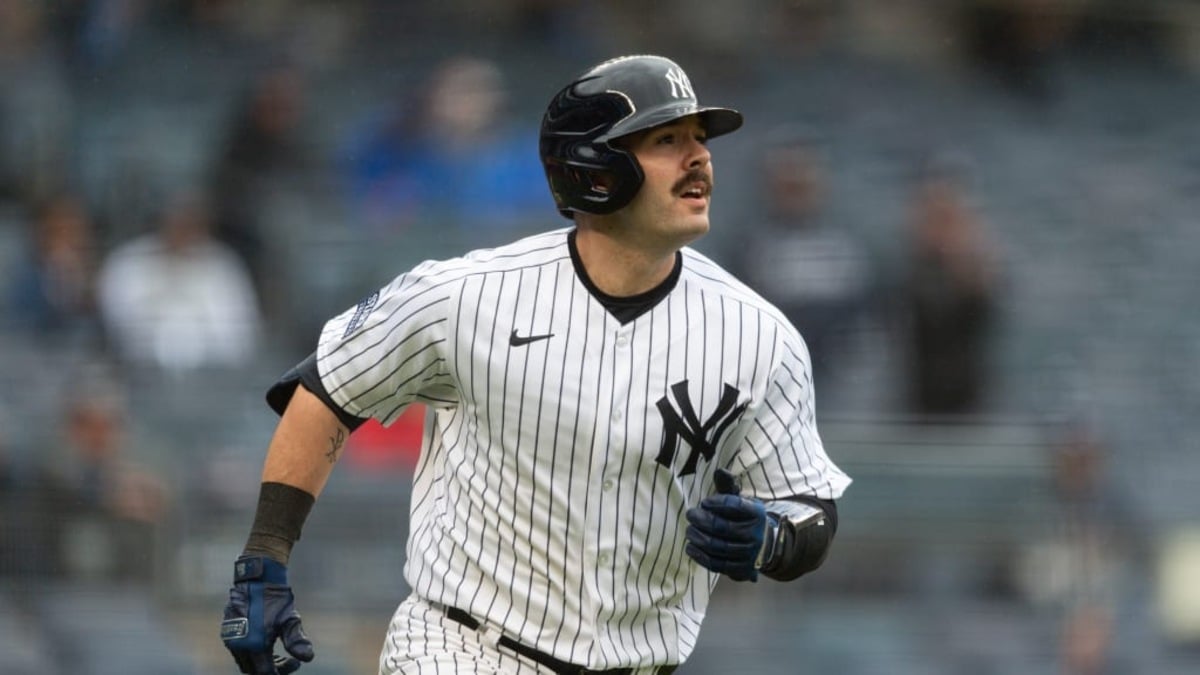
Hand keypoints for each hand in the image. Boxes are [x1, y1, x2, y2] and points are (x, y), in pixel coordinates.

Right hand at [221, 556, 314, 673]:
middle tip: (289, 661)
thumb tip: (308, 658)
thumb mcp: (290, 619)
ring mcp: (230, 639)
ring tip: (278, 654)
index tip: (295, 663)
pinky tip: (266, 644)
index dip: (281, 671)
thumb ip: (296, 641)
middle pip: (254, 670)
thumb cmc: (276, 598)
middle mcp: (238, 645)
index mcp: (254, 645)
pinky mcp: (227, 631)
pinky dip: (252, 653)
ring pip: (246, 662)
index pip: (265, 672)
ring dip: (261, 662)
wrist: (257, 577)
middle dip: (272, 668)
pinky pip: (239, 651)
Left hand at [685, 469, 777, 581]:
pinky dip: (700, 556)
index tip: (704, 502)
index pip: (735, 505)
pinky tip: (691, 547)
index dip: (716, 503)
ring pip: (717, 547)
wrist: (762, 544)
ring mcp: (749, 554)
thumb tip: (719, 471)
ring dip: (698, 538)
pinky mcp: (741, 569)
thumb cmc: (743, 517)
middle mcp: (756, 534)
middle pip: (723, 527)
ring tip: (689, 530)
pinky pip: (717, 564)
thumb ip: (728, 486)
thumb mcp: (740, 500)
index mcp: (757, 512)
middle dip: (701, 520)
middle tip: (690, 515)